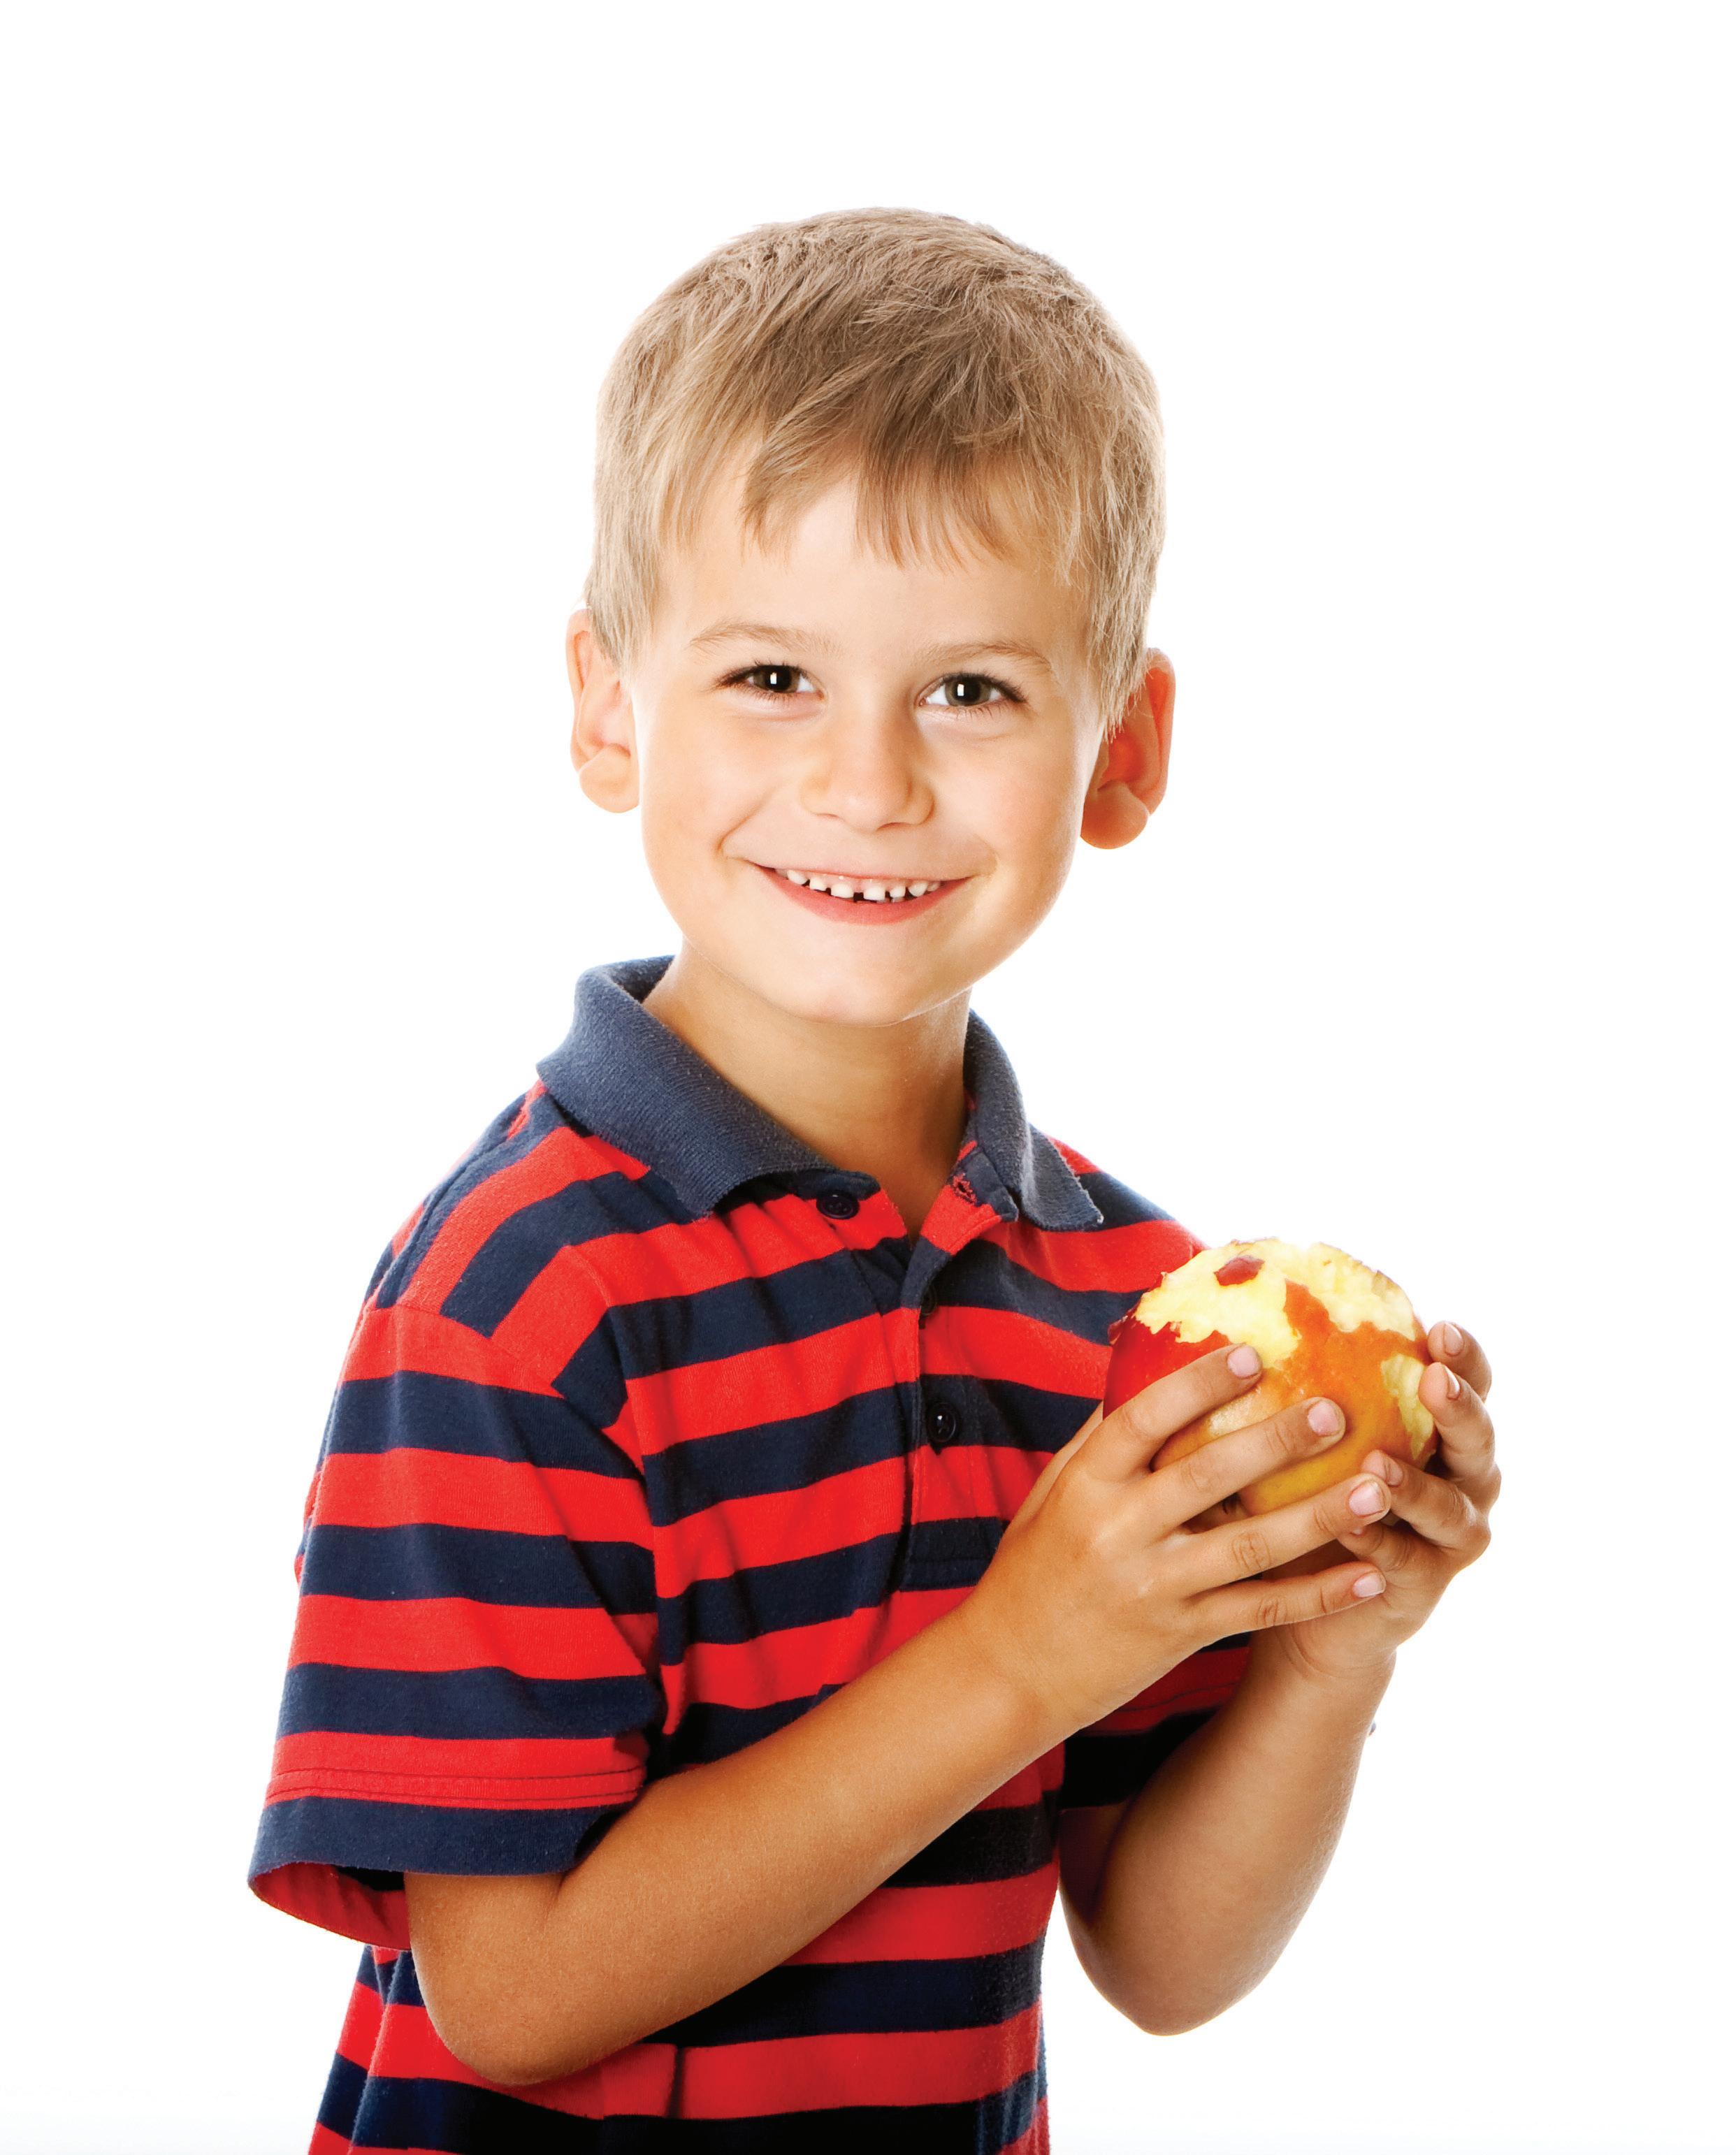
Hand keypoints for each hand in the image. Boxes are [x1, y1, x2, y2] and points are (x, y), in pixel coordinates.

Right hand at [951, 1343, 1417, 1739]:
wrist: (1007, 1671)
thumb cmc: (1032, 1569)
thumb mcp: (1052, 1494)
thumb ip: (1099, 1438)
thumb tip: (1143, 1368)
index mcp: (1085, 1485)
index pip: (1144, 1420)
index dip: (1197, 1384)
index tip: (1251, 1354)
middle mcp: (1119, 1531)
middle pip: (1208, 1477)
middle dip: (1276, 1441)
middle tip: (1337, 1410)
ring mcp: (1153, 1587)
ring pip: (1248, 1548)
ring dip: (1317, 1519)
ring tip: (1375, 1491)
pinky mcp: (1180, 1633)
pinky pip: (1260, 1611)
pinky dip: (1317, 1596)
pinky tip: (1368, 1579)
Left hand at [1250, 1320, 1499, 1686]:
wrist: (1312, 1601)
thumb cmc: (1305, 1496)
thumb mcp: (1304, 1441)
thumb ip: (1300, 1390)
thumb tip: (1244, 1321)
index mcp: (1438, 1430)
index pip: (1466, 1382)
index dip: (1462, 1356)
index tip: (1438, 1325)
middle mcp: (1461, 1480)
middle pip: (1479, 1439)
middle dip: (1460, 1409)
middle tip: (1433, 1381)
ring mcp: (1450, 1537)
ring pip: (1450, 1508)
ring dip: (1416, 1486)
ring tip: (1377, 1464)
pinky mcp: (1426, 1586)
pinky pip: (1408, 1562)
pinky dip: (1383, 1545)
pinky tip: (1354, 1531)